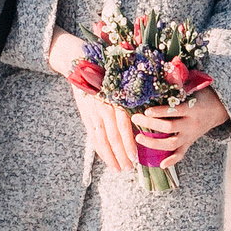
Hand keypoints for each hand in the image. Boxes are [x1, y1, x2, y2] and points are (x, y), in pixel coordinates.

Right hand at [51, 29, 142, 173]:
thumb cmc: (108, 67)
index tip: (135, 157)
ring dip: (109, 156)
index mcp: (115, 99)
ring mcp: (92, 112)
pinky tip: (105, 158)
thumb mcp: (123, 77)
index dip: (128, 144)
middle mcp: (103, 107)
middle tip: (129, 168)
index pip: (122, 127)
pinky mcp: (85, 115)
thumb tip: (153, 108)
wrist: (78, 61)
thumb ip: (135, 92)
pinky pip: (92, 136)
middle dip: (121, 155)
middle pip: (112, 137)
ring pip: (101, 139)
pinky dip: (99, 148)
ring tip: (117, 168)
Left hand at [129, 86, 228, 169]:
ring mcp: (190, 135)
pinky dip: (172, 160)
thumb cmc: (201, 94)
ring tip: (138, 139)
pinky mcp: (190, 142)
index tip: (146, 111)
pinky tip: (161, 164)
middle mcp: (191, 124)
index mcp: (192, 108)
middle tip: (135, 119)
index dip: (160, 112)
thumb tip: (160, 72)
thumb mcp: (194, 87)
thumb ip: (178, 84)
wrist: (219, 109)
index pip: (174, 111)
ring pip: (172, 143)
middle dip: (151, 124)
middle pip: (169, 127)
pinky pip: (181, 154)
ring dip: (154, 143)